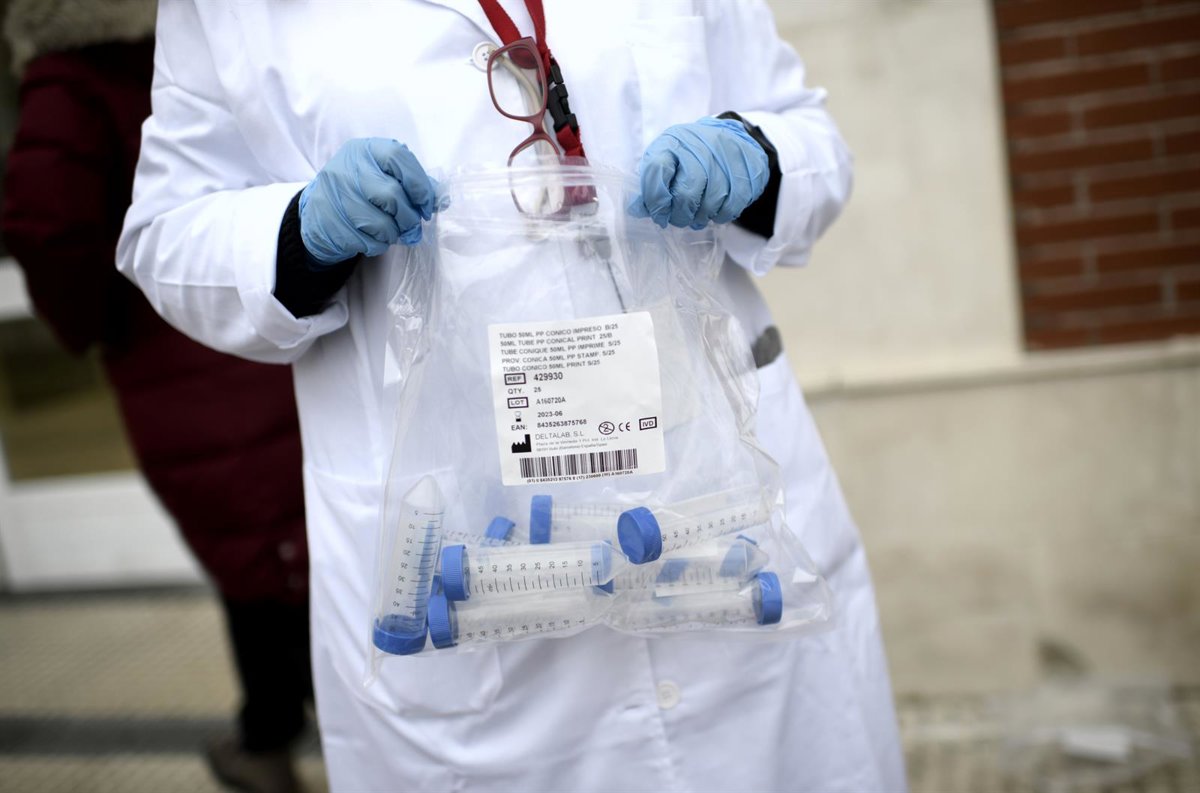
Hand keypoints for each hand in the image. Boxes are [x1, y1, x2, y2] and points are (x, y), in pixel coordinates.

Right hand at [300, 138, 438, 263]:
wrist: (321, 212)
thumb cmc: (361, 191)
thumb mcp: (382, 174)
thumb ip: (412, 182)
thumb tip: (440, 200)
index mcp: (365, 150)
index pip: (398, 157)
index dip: (419, 183)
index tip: (427, 204)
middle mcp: (348, 169)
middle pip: (392, 195)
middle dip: (409, 216)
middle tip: (412, 223)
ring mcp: (337, 197)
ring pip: (382, 223)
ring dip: (395, 233)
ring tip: (393, 231)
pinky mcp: (333, 224)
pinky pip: (369, 241)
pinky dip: (380, 244)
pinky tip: (374, 236)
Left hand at [629, 117, 768, 229]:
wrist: (732, 138)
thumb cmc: (692, 154)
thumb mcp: (667, 161)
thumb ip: (651, 185)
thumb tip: (635, 210)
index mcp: (673, 142)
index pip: (657, 171)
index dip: (655, 200)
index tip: (658, 214)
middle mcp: (699, 146)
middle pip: (686, 192)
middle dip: (680, 215)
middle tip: (679, 219)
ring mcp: (726, 157)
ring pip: (711, 202)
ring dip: (701, 218)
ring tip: (697, 217)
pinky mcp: (746, 171)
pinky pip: (732, 205)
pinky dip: (721, 215)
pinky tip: (715, 212)